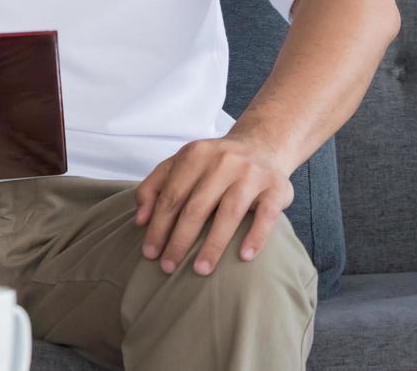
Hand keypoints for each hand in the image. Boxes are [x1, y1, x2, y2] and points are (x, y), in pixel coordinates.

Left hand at [134, 135, 293, 276]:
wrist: (262, 145)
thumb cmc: (213, 163)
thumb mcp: (180, 164)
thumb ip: (154, 187)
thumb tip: (140, 220)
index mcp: (195, 155)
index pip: (171, 196)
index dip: (158, 226)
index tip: (149, 253)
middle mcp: (223, 162)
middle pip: (196, 207)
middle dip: (179, 240)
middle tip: (168, 267)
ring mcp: (251, 174)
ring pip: (229, 213)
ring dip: (213, 245)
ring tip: (200, 270)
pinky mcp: (277, 187)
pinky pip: (266, 216)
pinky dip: (255, 237)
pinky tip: (243, 257)